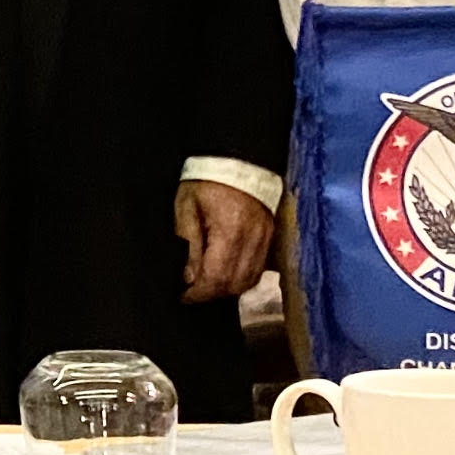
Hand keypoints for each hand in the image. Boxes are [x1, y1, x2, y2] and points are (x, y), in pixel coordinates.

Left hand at [177, 179, 275, 302]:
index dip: (199, 293)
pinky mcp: (270, 239)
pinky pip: (258, 271)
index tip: (183, 295)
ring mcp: (265, 240)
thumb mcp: (186, 206)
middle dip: (211, 293)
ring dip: (227, 289)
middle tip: (192, 291)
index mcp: (230, 230)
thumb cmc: (206, 181)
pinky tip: (226, 274)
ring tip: (207, 284)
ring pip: (249, 281)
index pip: (217, 277)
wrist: (238, 160)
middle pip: (235, 284)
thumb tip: (188, 276)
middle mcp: (253, 240)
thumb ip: (187, 242)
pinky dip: (242, 279)